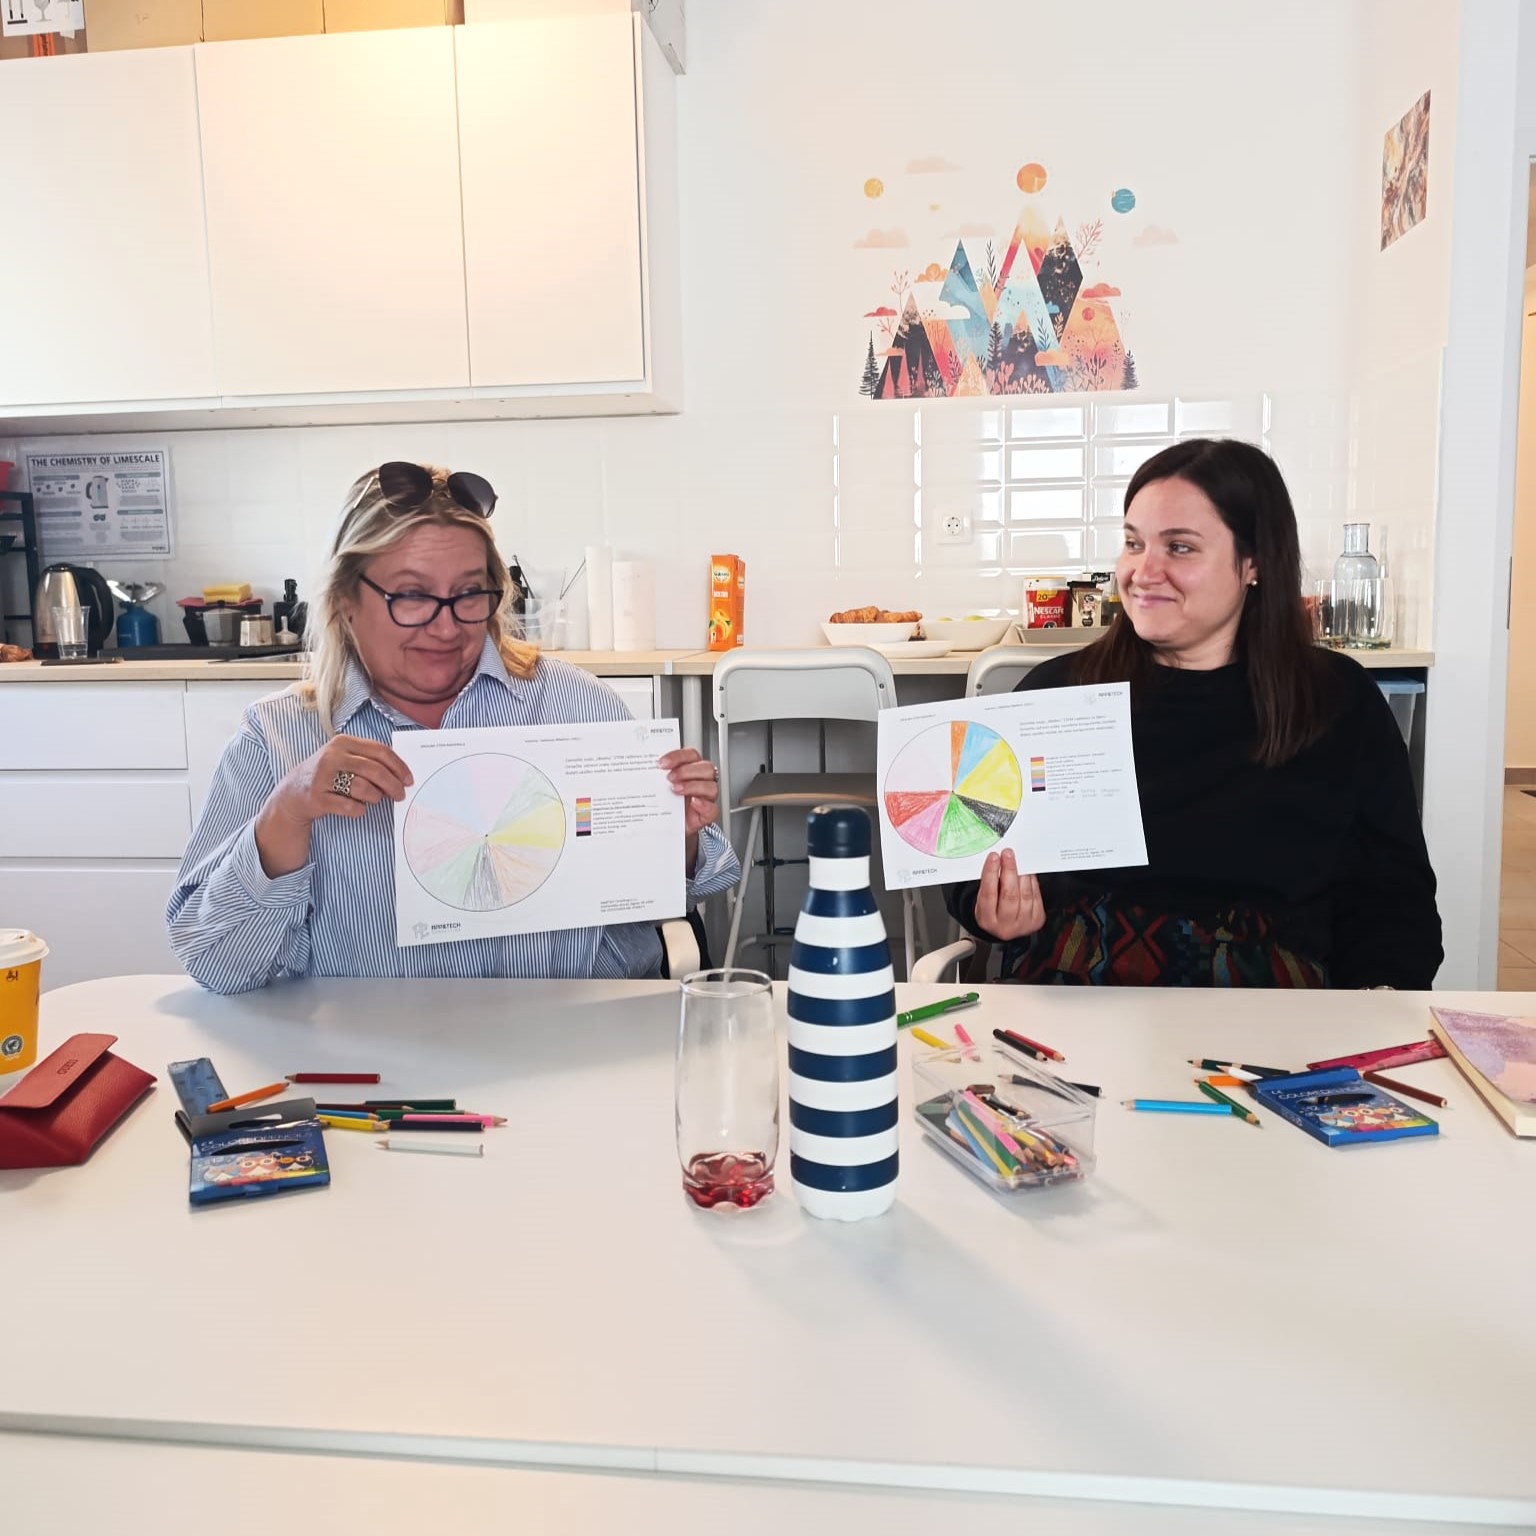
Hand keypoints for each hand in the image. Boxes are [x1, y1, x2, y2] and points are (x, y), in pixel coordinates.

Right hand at [271, 734, 413, 826]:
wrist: (292, 793)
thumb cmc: (327, 774)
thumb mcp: (345, 758)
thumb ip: (370, 761)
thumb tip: (401, 775)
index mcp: (343, 742)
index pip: (380, 751)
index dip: (399, 766)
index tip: (409, 779)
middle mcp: (332, 756)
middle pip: (375, 770)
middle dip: (393, 785)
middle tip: (400, 795)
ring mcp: (322, 777)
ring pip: (364, 788)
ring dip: (375, 797)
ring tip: (374, 799)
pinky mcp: (317, 798)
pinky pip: (350, 807)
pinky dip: (359, 810)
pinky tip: (357, 808)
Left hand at [660, 747, 720, 873]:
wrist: (668, 826)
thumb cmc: (664, 804)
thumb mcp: (658, 788)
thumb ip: (654, 777)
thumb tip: (639, 770)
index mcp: (690, 768)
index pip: (690, 755)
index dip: (678, 756)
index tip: (662, 763)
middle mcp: (701, 780)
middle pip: (705, 767)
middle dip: (686, 771)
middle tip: (669, 778)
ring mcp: (706, 797)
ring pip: (711, 786)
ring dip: (693, 786)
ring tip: (675, 791)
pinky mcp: (707, 814)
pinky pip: (713, 808)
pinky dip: (704, 804)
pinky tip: (693, 803)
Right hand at [973, 849, 1044, 940]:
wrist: (1007, 928)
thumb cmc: (993, 911)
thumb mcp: (983, 901)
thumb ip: (989, 885)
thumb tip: (998, 862)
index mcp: (987, 920)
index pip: (989, 894)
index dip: (991, 873)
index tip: (994, 857)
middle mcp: (1005, 925)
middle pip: (1009, 895)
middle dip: (1009, 870)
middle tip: (1008, 854)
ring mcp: (1023, 924)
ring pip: (1025, 894)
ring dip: (1022, 874)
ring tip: (1018, 861)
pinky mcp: (1036, 920)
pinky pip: (1035, 896)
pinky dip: (1031, 881)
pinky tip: (1026, 873)